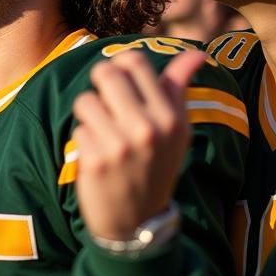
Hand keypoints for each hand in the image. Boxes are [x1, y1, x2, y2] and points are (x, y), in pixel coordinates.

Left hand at [72, 49, 204, 241]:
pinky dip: (85, 140)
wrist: (138, 221)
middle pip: (105, 73)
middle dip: (100, 85)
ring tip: (104, 134)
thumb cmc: (156, 166)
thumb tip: (198, 53)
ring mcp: (119, 145)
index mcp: (170, 117)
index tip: (122, 83)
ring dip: (89, 116)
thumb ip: (178, 87)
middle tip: (107, 104)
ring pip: (85, 101)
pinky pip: (78, 129)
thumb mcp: (176, 130)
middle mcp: (147, 129)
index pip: (135, 61)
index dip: (121, 66)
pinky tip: (99, 157)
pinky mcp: (95, 160)